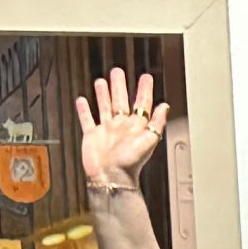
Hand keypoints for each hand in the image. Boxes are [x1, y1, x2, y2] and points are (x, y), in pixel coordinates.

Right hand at [75, 66, 167, 192]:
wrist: (111, 177)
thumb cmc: (131, 163)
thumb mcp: (149, 139)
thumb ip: (157, 122)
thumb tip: (165, 106)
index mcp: (136, 126)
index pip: (141, 103)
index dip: (144, 90)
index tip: (146, 77)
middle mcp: (121, 126)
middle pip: (120, 100)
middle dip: (120, 85)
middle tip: (118, 71)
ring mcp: (106, 130)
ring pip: (104, 106)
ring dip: (103, 94)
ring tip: (101, 81)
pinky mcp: (92, 136)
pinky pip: (87, 120)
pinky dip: (84, 110)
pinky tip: (82, 100)